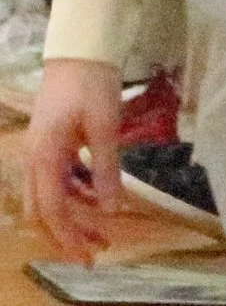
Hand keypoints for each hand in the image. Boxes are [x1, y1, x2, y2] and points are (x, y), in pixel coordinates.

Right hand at [27, 58, 125, 262]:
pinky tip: (97, 197)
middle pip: (43, 210)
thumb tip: (112, 208)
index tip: (88, 254)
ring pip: (48, 196)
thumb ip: (106, 169)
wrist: (80, 51)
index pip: (51, 210)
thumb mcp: (105, 127)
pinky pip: (56, 179)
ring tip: (102, 227)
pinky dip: (74, 193)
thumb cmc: (92, 84)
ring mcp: (38, 152)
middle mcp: (33, 160)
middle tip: (97, 248)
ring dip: (73, 214)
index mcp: (44, 157)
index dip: (69, 235)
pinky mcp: (49, 144)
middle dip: (68, 232)